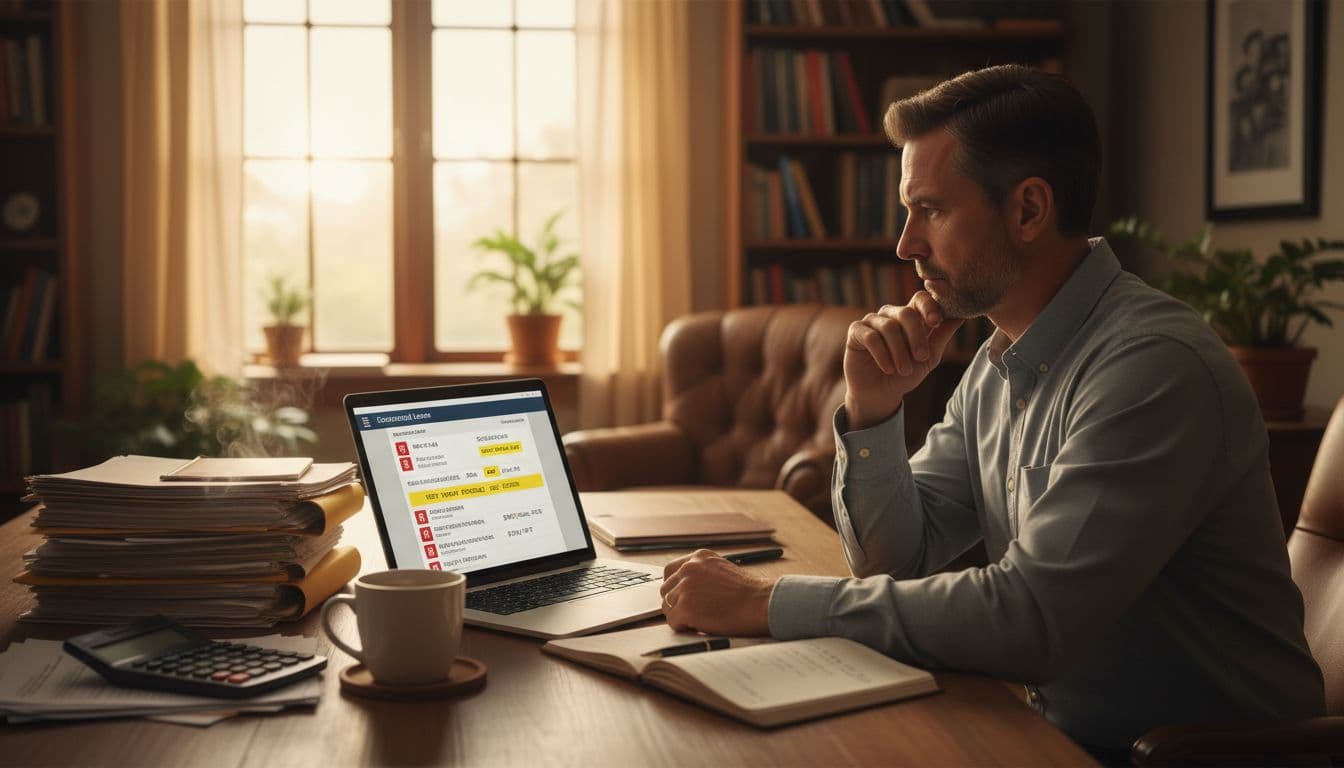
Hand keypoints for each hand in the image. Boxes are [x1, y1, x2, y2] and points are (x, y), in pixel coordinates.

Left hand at [660, 550, 775, 635]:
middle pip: (666, 590)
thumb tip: (684, 588)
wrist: (760, 603)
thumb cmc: (748, 593)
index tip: (683, 597)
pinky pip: (673, 622)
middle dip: (676, 602)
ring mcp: (685, 587)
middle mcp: (688, 568)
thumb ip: (701, 574)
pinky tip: (701, 625)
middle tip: (693, 612)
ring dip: (681, 616)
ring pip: (667, 607)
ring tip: (702, 618)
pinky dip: (684, 627)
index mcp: (698, 557)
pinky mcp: (685, 607)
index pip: (670, 571)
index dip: (675, 587)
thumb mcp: (721, 570)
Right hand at [844, 293, 963, 429]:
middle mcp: (890, 315)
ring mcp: (872, 321)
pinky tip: (888, 369)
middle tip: (921, 358)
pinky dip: (882, 355)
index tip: (936, 322)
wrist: (881, 394)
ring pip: (889, 327)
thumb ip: (942, 336)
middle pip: (906, 313)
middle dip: (916, 337)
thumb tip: (962, 316)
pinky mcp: (856, 332)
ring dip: (899, 352)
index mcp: (910, 316)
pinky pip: (870, 337)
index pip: (920, 298)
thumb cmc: (906, 374)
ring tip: (903, 370)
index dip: (929, 306)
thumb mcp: (929, 358)